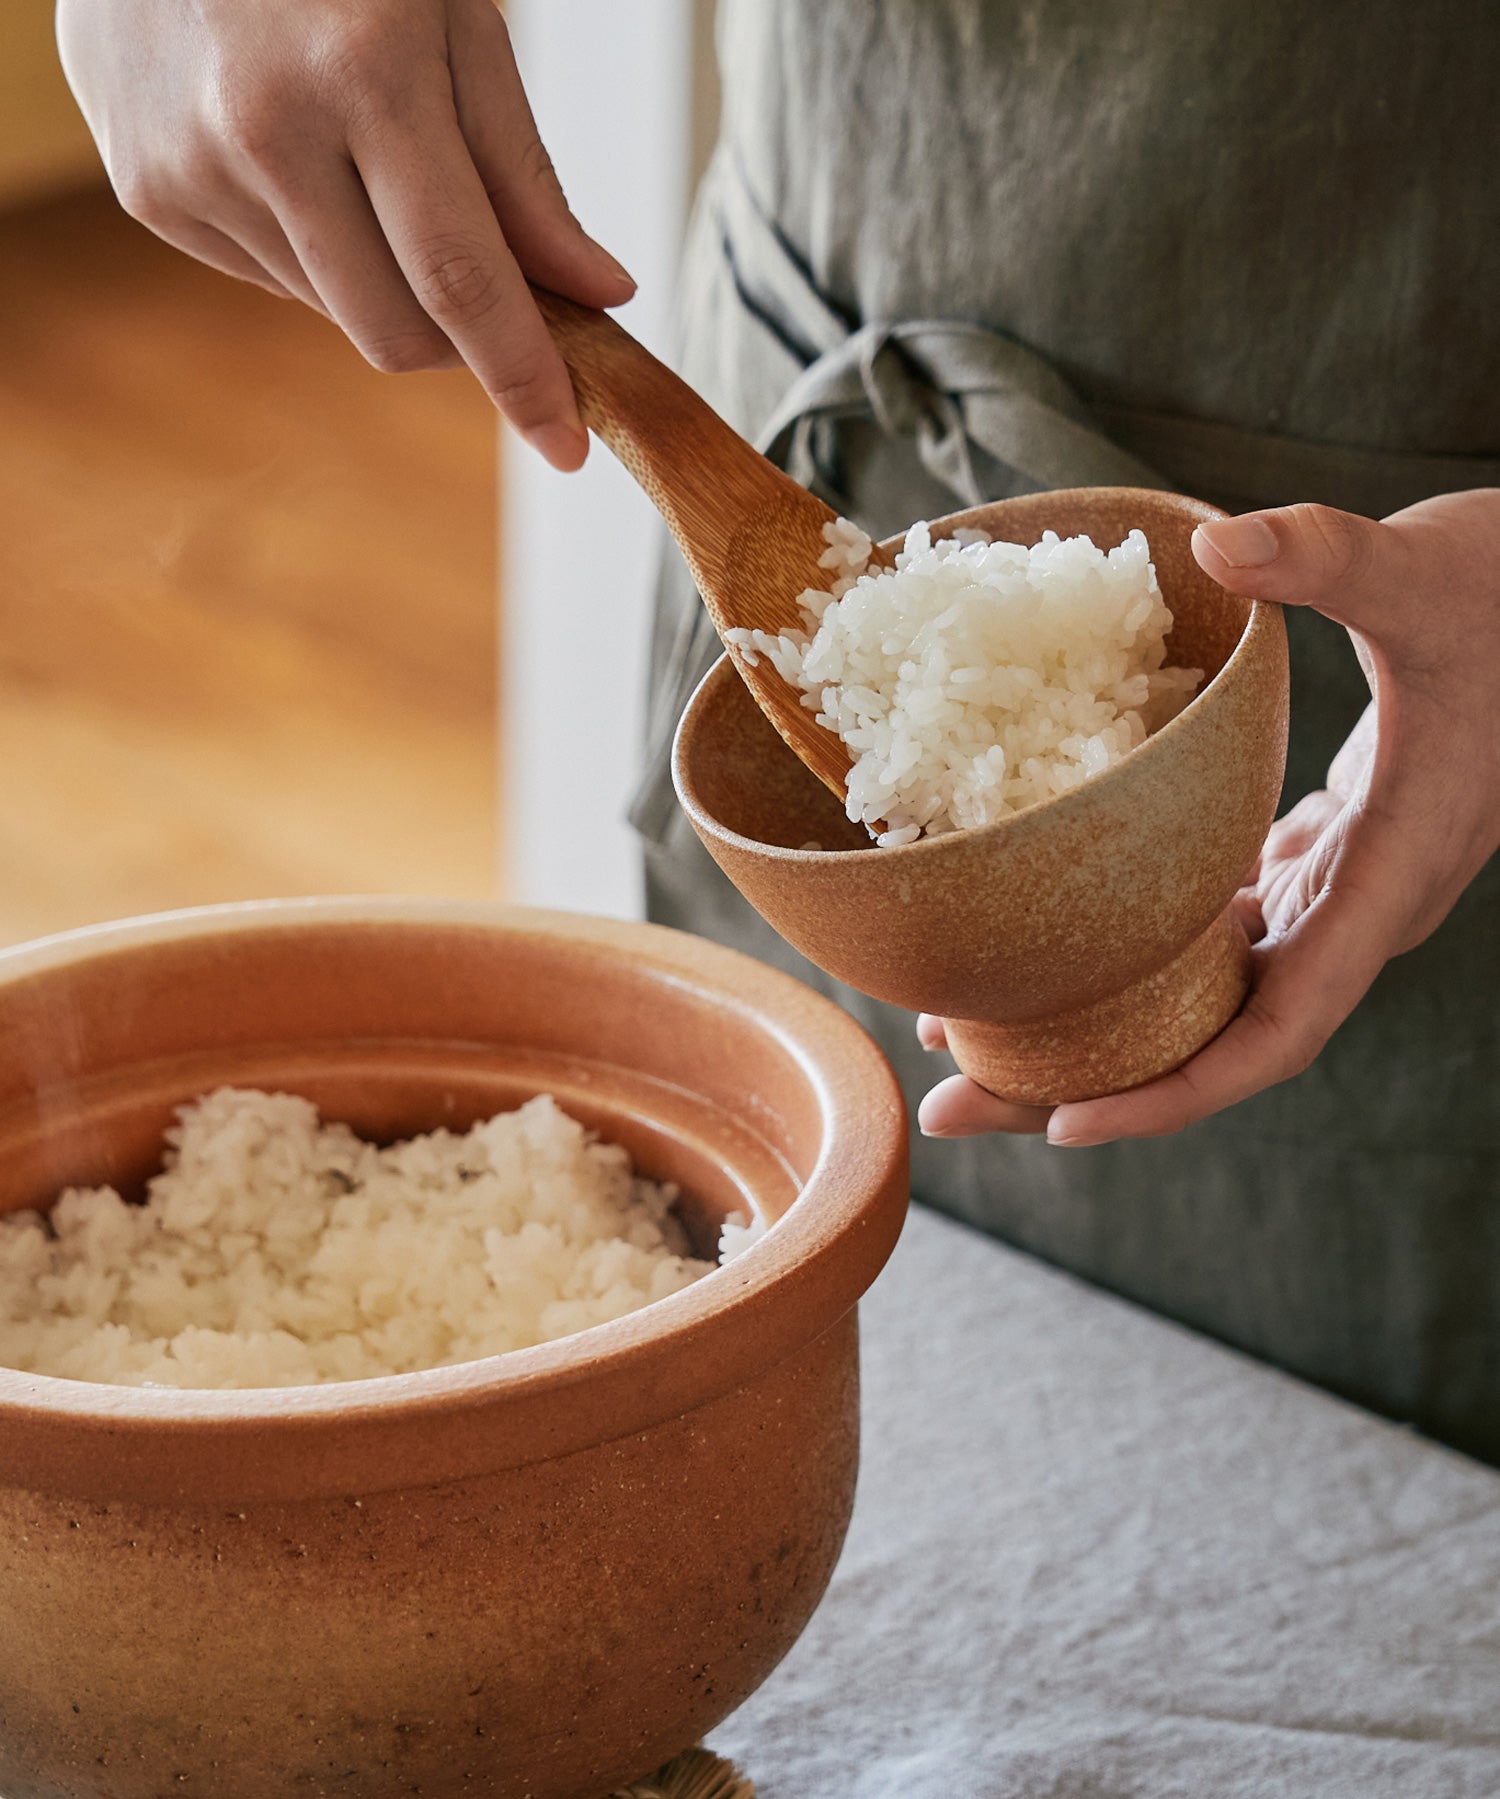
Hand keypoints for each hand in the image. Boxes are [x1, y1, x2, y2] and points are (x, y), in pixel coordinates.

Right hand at [56, 0, 633, 466]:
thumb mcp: (455, 17)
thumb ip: (523, 170)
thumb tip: (593, 290)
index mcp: (363, 74)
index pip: (462, 280)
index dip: (523, 376)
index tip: (566, 443)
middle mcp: (264, 133)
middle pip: (396, 331)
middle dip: (460, 337)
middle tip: (485, 275)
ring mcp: (191, 168)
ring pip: (336, 313)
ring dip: (381, 279)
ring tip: (363, 159)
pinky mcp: (148, 191)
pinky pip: (270, 278)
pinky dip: (312, 249)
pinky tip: (296, 153)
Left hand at [918, 489, 1499, 1144]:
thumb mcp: (1424, 572)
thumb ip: (1330, 558)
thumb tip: (1220, 540)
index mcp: (1386, 881)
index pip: (1278, 1034)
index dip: (1174, 1091)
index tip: (1064, 1124)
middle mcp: (1358, 909)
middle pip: (1216, 1038)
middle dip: (1090, 1081)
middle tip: (950, 1100)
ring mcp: (1339, 887)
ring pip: (1210, 990)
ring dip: (1099, 1020)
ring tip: (968, 1028)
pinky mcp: (1321, 852)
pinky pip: (1221, 931)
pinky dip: (1140, 948)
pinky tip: (1055, 943)